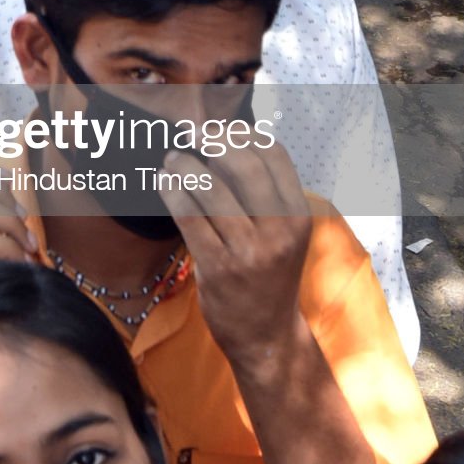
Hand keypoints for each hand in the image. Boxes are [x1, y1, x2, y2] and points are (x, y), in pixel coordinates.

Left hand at [163, 138, 313, 370]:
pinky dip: (172, 191)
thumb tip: (228, 138)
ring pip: (211, 188)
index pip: (273, 154)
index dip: (242, 133)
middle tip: (190, 135)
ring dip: (185, 165)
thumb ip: (264, 193)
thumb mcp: (283, 233)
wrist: (266, 335)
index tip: (219, 128)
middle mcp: (280, 231)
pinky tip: (164, 182)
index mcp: (298, 215)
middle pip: (243, 164)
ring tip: (173, 161)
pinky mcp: (219, 268)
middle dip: (212, 140)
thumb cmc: (268, 274)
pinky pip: (189, 217)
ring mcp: (250, 251)